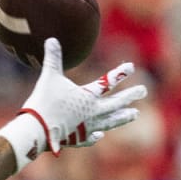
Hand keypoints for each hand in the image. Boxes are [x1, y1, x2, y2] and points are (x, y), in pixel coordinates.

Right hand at [19, 38, 145, 154]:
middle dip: (130, 96)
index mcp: (88, 96)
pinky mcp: (75, 140)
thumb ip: (53, 58)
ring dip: (122, 118)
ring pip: (109, 122)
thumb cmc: (44, 102)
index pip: (107, 83)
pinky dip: (95, 136)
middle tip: (143, 91)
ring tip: (135, 114)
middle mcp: (92, 112)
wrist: (37, 129)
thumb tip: (52, 39)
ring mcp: (86, 128)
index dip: (120, 73)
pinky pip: (89, 138)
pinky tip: (99, 135)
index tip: (131, 67)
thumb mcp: (49, 77)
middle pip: (115, 104)